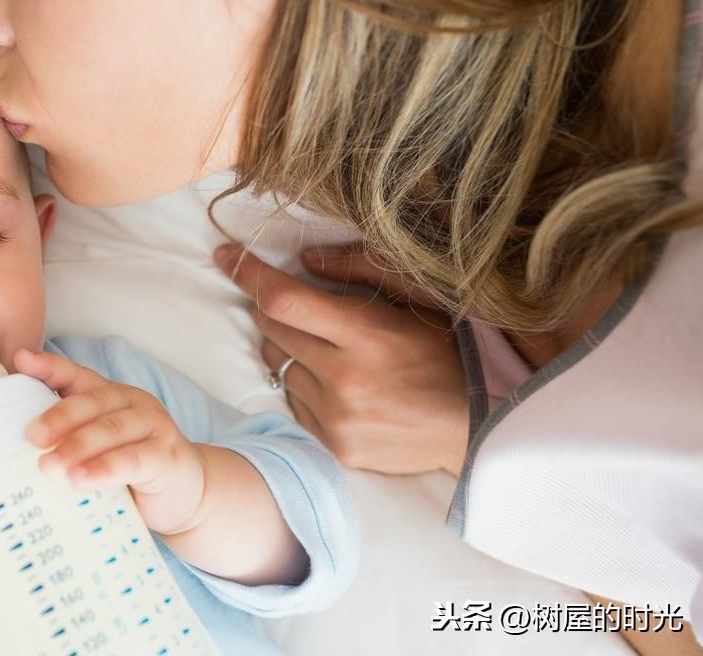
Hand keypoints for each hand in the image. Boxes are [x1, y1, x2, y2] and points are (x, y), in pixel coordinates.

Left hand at [16, 350, 206, 534]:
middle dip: (58, 417)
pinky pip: (133, 460)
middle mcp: (132, 403)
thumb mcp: (96, 451)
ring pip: (110, 430)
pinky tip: (82, 479)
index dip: (49, 367)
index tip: (20, 361)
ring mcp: (153, 426)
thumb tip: (11, 450)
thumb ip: (67, 442)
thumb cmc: (131, 472)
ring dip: (78, 446)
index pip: (76, 376)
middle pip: (91, 402)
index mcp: (110, 396)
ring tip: (50, 467)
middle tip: (32, 436)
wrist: (185, 496)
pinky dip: (105, 469)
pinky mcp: (167, 455)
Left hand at [216, 242, 469, 474]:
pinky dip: (303, 386)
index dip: (248, 273)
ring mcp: (337, 420)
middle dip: (273, 309)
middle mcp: (346, 382)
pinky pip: (292, 403)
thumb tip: (303, 260)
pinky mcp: (335, 448)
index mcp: (368, 336)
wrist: (478, 425)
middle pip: (271, 330)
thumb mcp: (415, 298)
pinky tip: (338, 385)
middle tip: (298, 305)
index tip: (224, 254)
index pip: (284, 300)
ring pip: (277, 367)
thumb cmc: (446, 352)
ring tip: (329, 349)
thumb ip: (359, 270)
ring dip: (289, 349)